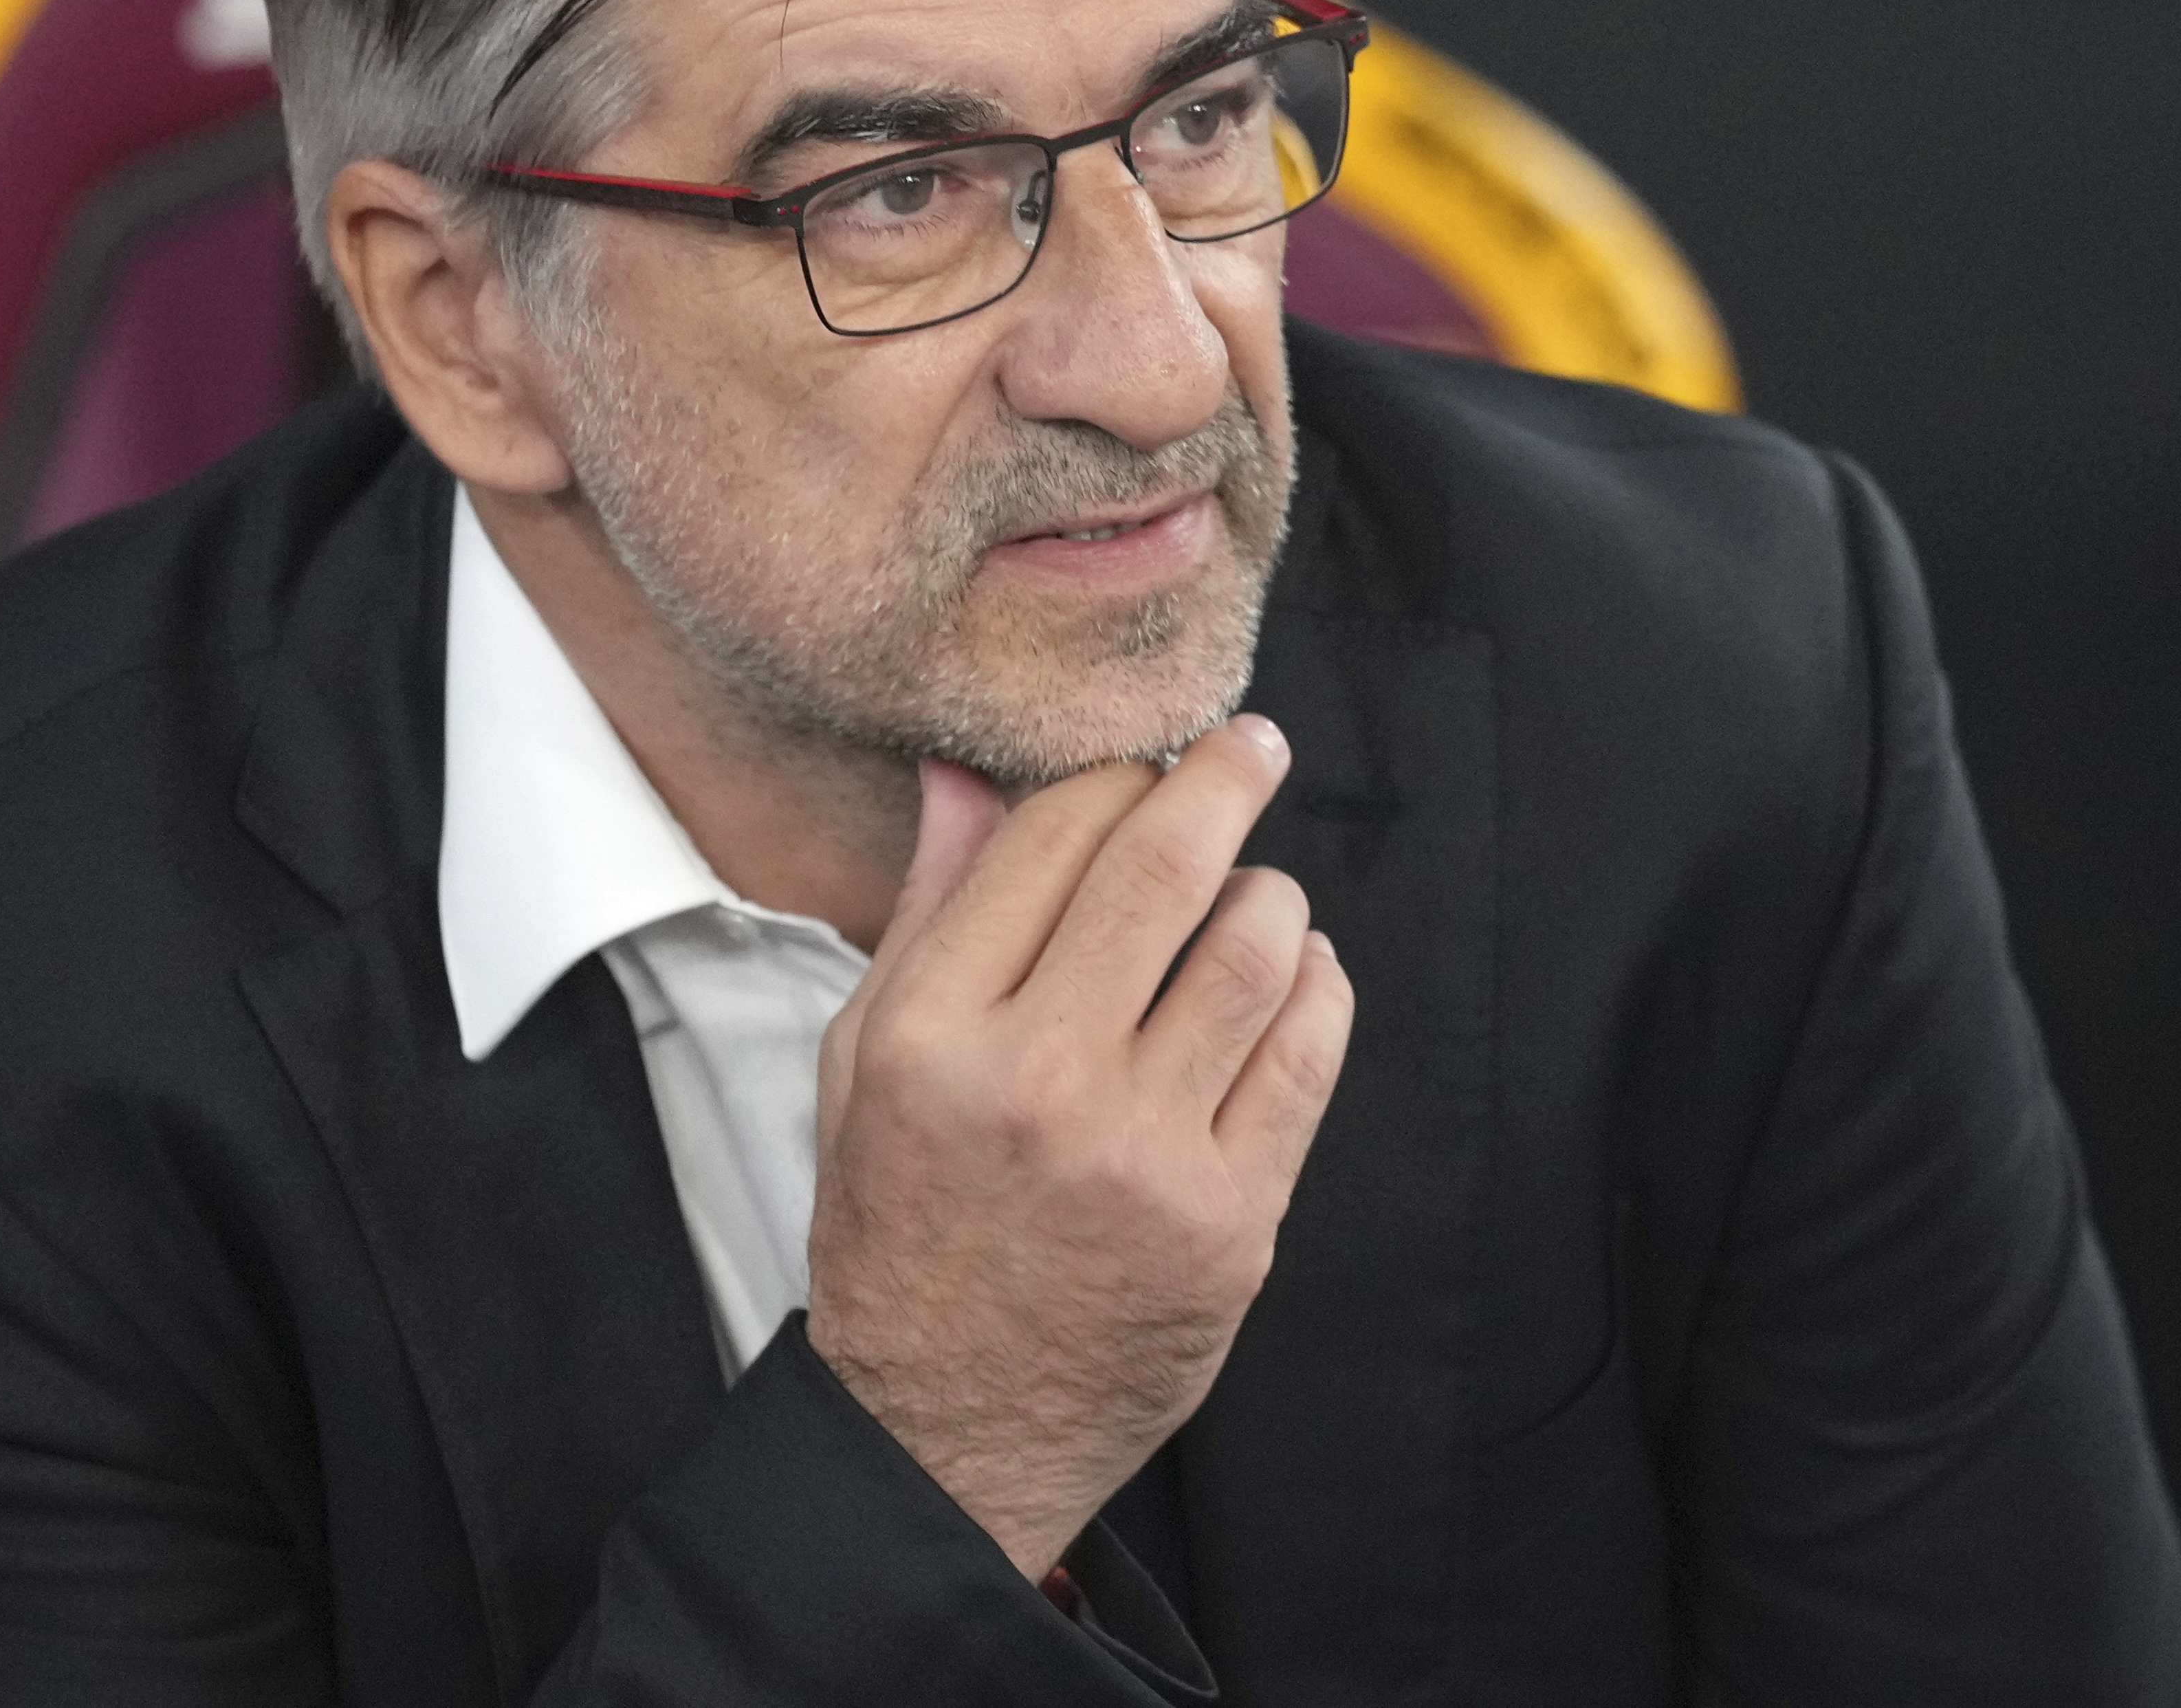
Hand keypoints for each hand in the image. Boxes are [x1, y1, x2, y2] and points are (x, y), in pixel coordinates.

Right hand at [805, 717, 1354, 1580]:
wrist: (944, 1430)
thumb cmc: (903, 1226)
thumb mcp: (863, 1060)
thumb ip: (927, 907)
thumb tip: (969, 769)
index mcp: (933, 1033)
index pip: (1051, 836)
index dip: (1115, 774)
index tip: (1147, 760)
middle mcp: (1040, 1082)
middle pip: (1167, 867)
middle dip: (1224, 779)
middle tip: (1251, 749)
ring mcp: (1146, 1154)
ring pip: (1260, 947)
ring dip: (1270, 895)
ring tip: (1252, 901)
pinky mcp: (1232, 1219)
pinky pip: (1310, 1050)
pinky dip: (1317, 987)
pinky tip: (1292, 980)